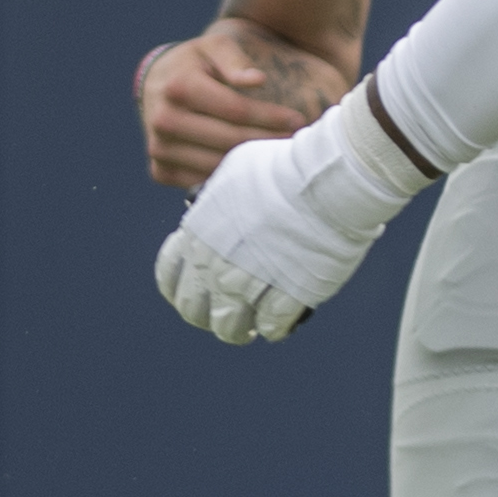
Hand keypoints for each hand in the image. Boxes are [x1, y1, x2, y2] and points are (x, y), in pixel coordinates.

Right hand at [136, 25, 344, 190]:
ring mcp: (159, 148)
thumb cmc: (196, 64)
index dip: (271, 117)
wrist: (156, 86)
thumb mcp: (214, 47)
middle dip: (267, 141)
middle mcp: (164, 120)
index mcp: (179, 87)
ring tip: (277, 154)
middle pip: (230, 140)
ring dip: (251, 163)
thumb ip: (235, 60)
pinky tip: (249, 167)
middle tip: (296, 141)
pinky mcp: (160, 170)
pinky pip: (201, 181)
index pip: (236, 110)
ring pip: (217, 165)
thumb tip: (257, 80)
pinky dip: (228, 177)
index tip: (298, 120)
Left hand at [153, 88, 435, 343]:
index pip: (170, 278)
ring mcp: (248, 285)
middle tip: (228, 313)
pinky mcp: (286, 298)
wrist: (327, 181)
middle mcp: (214, 265)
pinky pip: (272, 328)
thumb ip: (220, 200)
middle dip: (208, 315)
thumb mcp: (235, 173)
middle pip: (194, 311)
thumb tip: (222, 205)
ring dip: (240, 329)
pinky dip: (276, 327)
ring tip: (253, 326)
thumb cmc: (286, 167)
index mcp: (197, 234)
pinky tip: (283, 319)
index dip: (182, 290)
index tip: (200, 292)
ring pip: (230, 328)